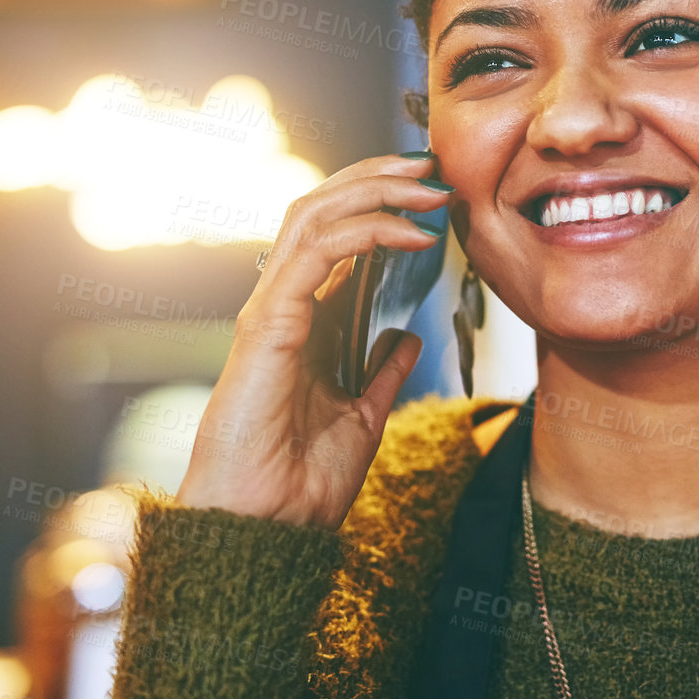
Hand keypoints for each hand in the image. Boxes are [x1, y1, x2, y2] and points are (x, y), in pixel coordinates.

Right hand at [175, 152, 448, 528]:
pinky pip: (315, 256)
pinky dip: (366, 233)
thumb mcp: (363, 418)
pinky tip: (410, 235)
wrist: (267, 530)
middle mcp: (280, 306)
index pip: (332, 233)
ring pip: (312, 215)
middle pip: (318, 208)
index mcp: (301, 323)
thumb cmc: (300, 484)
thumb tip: (406, 339)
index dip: (377, 201)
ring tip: (428, 187)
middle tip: (431, 167)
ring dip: (375, 190)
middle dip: (376, 176)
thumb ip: (381, 372)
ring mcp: (269, 312)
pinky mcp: (267, 326)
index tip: (432, 193)